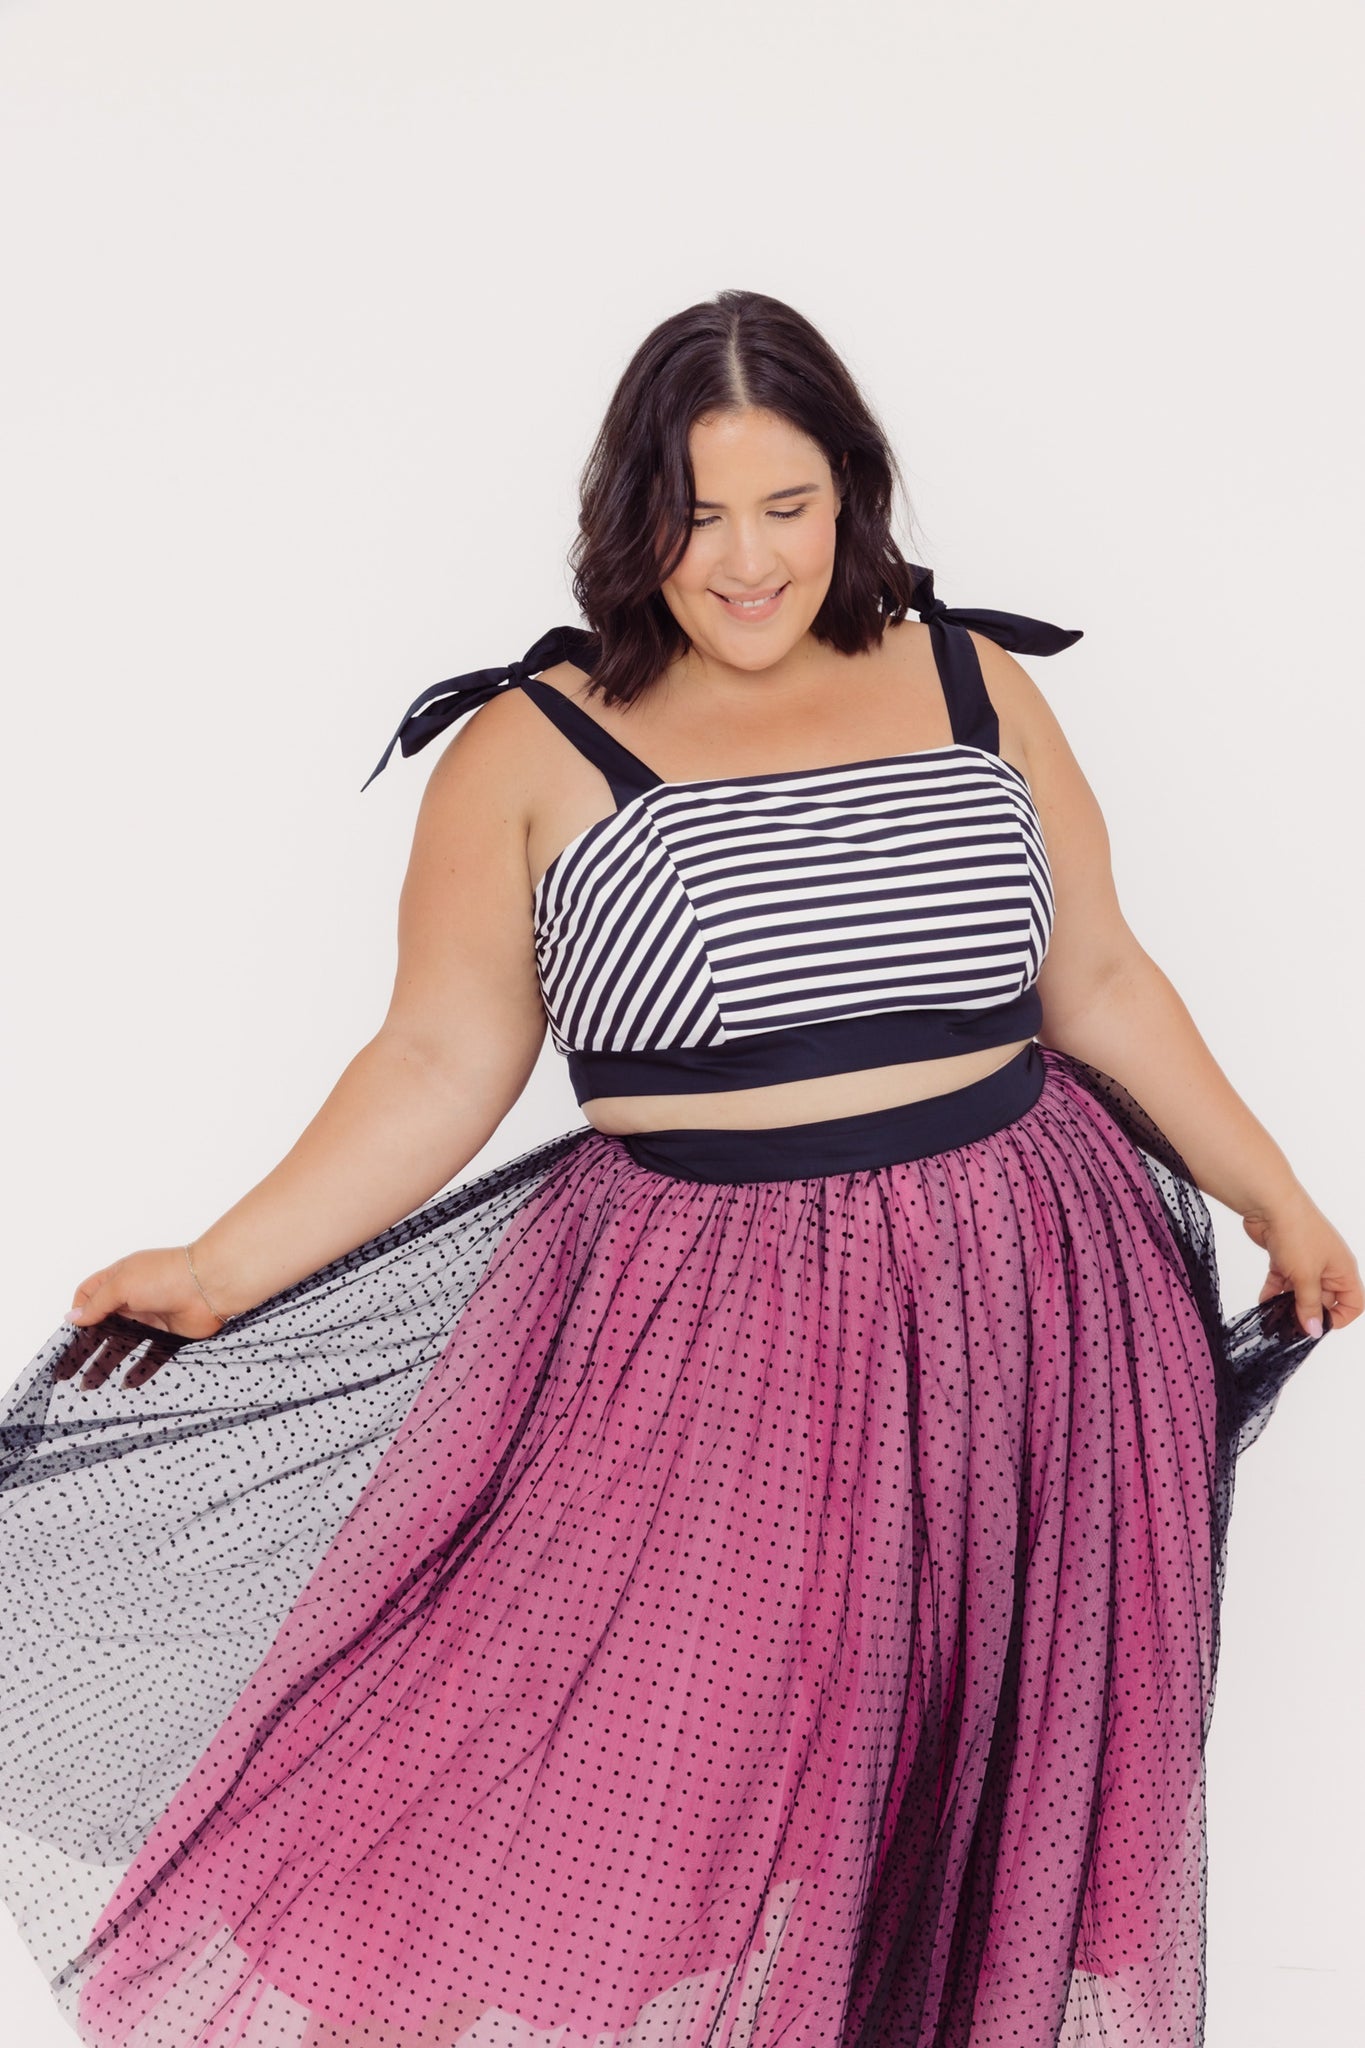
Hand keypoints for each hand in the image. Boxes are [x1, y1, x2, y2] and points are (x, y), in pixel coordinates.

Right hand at [57, 1246, 228, 1390]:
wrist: (211, 1286)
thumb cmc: (166, 1276)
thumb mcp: (122, 1284)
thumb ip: (97, 1304)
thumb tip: (72, 1317)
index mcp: (120, 1279)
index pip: (90, 1296)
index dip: (78, 1314)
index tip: (69, 1336)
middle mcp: (134, 1299)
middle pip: (104, 1326)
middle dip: (86, 1348)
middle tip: (68, 1372)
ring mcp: (153, 1317)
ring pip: (124, 1345)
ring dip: (106, 1363)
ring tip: (90, 1385)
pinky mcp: (170, 1335)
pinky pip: (151, 1357)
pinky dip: (138, 1371)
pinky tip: (125, 1384)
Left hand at [1242, 1186, 1361, 1339]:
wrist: (1270, 1204)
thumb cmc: (1297, 1232)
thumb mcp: (1306, 1276)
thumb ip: (1309, 1305)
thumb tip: (1314, 1329)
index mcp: (1343, 1270)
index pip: (1353, 1302)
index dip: (1339, 1317)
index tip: (1319, 1325)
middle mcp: (1328, 1266)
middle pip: (1324, 1300)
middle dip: (1308, 1313)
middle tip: (1291, 1327)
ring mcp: (1306, 1261)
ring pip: (1300, 1291)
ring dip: (1287, 1305)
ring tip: (1275, 1319)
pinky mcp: (1285, 1257)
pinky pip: (1282, 1281)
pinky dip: (1273, 1292)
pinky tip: (1264, 1302)